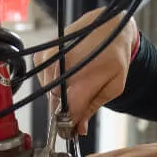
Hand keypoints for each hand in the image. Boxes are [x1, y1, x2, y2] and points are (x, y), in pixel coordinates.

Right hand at [33, 8, 137, 135]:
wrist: (108, 26)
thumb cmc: (114, 54)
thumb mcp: (114, 86)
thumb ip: (93, 107)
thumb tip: (78, 128)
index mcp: (84, 77)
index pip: (67, 111)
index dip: (69, 124)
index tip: (71, 129)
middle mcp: (63, 67)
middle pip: (55, 103)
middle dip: (65, 109)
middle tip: (79, 103)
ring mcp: (50, 59)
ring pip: (48, 92)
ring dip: (59, 94)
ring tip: (76, 81)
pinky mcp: (43, 54)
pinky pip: (42, 79)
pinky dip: (52, 81)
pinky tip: (67, 72)